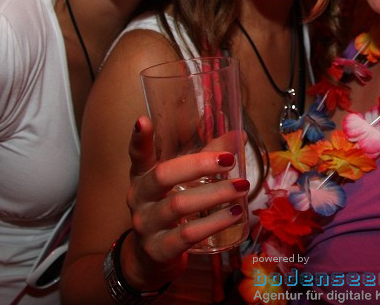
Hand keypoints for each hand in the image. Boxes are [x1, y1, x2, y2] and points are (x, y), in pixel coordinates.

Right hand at [123, 115, 248, 287]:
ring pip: (179, 205)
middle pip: (162, 175)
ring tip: (241, 187)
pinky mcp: (158, 249)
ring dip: (215, 195)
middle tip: (229, 159)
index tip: (142, 120)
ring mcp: (146, 225)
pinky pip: (187, 234)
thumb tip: (238, 138)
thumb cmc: (170, 211)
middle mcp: (139, 198)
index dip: (139, 139)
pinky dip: (214, 223)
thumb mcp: (181, 184)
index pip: (137, 155)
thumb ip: (206, 160)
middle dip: (198, 165)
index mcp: (142, 177)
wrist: (150, 258)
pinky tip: (234, 214)